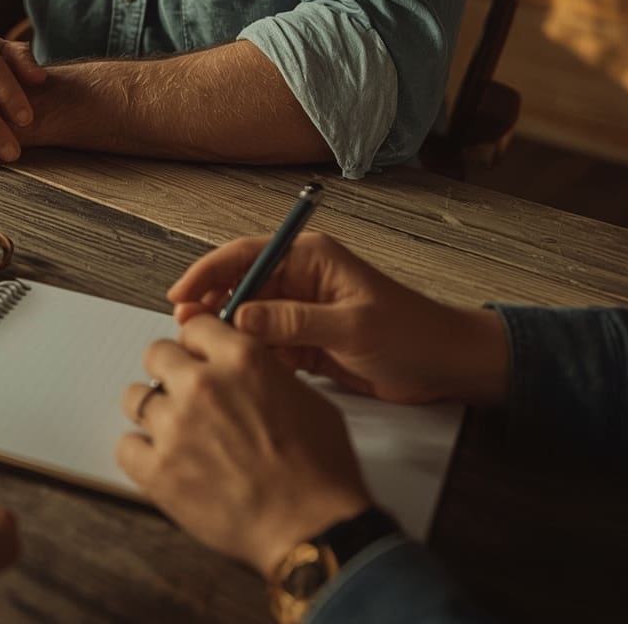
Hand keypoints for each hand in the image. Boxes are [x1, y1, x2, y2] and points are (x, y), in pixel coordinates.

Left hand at [116, 316, 371, 575]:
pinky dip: (139, 453)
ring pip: (134, 398)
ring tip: (173, 432)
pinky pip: (125, 446)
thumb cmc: (320, 471)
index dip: (197, 345)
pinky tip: (160, 462)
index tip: (198, 358)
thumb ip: (265, 376)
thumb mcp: (307, 399)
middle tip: (183, 395)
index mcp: (242, 360)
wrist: (312, 527)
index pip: (195, 326)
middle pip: (156, 355)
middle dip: (169, 371)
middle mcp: (202, 385)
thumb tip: (245, 377)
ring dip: (151, 411)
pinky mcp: (158, 470)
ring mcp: (175, 427)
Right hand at [169, 233, 508, 406]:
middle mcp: (302, 280)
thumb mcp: (351, 326)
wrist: (446, 367)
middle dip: (211, 307)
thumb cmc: (412, 335)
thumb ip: (293, 321)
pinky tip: (239, 372)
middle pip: (241, 287)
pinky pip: (266, 347)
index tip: (181, 295)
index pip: (247, 255)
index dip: (209, 273)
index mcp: (313, 259)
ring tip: (206, 355)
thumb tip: (240, 319)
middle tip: (185, 331)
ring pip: (249, 321)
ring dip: (229, 336)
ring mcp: (302, 313)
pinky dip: (251, 358)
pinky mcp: (306, 343)